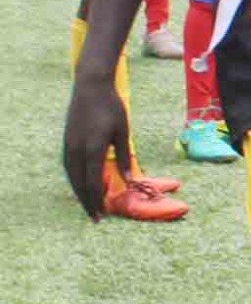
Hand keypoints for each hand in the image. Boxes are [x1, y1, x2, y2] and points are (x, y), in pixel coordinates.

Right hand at [62, 69, 131, 218]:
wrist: (91, 86)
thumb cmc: (112, 108)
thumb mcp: (123, 132)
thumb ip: (125, 157)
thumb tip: (130, 179)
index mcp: (93, 149)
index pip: (93, 182)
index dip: (97, 200)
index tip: (102, 215)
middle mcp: (77, 149)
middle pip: (80, 183)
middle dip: (87, 201)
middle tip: (95, 217)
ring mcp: (69, 144)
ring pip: (72, 175)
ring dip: (79, 192)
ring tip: (88, 204)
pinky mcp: (67, 140)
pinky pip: (69, 165)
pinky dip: (74, 178)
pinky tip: (80, 184)